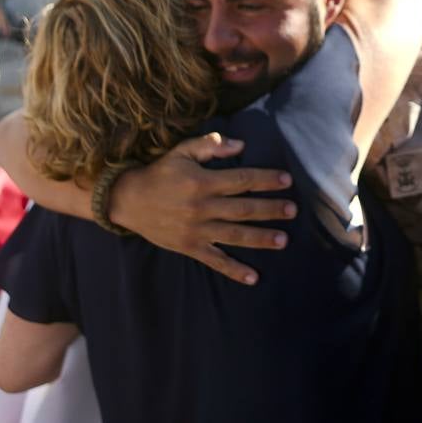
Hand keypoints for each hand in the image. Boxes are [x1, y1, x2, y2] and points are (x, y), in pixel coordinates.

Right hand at [109, 133, 297, 284]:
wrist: (127, 200)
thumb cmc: (160, 172)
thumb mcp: (181, 152)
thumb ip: (210, 146)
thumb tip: (240, 145)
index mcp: (202, 182)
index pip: (242, 180)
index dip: (265, 179)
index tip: (287, 180)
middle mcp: (202, 207)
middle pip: (243, 209)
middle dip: (270, 209)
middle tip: (293, 210)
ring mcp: (196, 230)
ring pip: (234, 235)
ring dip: (260, 238)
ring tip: (283, 240)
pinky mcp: (189, 247)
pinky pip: (215, 260)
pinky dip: (233, 270)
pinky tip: (253, 277)